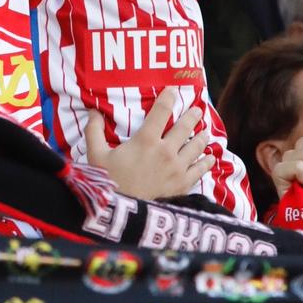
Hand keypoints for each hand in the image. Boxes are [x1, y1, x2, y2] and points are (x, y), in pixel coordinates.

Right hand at [88, 89, 212, 200]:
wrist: (122, 212)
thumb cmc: (108, 181)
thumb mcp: (96, 154)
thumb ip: (94, 130)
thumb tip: (92, 110)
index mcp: (145, 140)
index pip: (161, 111)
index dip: (168, 97)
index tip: (173, 89)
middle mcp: (166, 151)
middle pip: (186, 126)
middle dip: (192, 115)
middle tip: (197, 109)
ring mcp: (177, 168)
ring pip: (197, 146)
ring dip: (202, 136)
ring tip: (205, 132)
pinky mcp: (183, 184)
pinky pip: (200, 170)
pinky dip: (206, 162)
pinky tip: (209, 158)